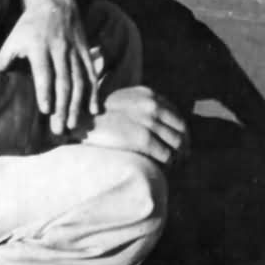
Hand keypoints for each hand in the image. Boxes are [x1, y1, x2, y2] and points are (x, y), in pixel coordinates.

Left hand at [0, 0, 97, 134]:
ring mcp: (74, 50)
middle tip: (59, 128)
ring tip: (72, 124)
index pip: (44, 71)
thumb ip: (3, 57)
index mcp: (39, 46)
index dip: (45, 90)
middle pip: (63, 81)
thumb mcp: (13, 37)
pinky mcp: (85, 51)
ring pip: (79, 80)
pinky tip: (93, 109)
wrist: (56, 0)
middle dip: (62, 106)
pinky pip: (91, 73)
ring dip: (77, 104)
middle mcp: (59, 49)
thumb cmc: (30, 23)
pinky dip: (93, 92)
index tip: (45, 109)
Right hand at [73, 85, 189, 164]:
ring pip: (177, 142)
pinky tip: (164, 169)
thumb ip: (141, 107)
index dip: (181, 132)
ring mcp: (148, 120)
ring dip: (178, 156)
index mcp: (148, 95)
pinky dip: (168, 163)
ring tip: (174, 166)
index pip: (176, 115)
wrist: (80, 122)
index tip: (181, 144)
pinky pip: (165, 154)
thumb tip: (160, 125)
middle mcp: (152, 104)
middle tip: (182, 159)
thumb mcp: (123, 102)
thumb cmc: (98, 117)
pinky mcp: (142, 138)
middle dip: (184, 145)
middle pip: (181, 128)